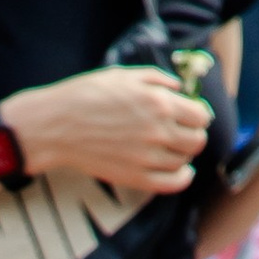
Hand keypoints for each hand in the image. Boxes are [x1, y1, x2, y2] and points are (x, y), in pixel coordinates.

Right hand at [0, 65, 212, 195]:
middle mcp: (158, 132)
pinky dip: (182, 178)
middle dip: (193, 134)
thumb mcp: (125, 75)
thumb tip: (180, 89)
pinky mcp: (135, 178)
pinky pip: (172, 184)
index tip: (190, 115)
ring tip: (172, 147)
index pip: (201, 115)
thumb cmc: (87, 95)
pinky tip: (180, 170)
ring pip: (185, 162)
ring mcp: (148, 158)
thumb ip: (158, 80)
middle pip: (197, 140)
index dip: (198, 114)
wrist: (57, 125)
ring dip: (183, 154)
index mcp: (159, 103)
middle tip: (182, 131)